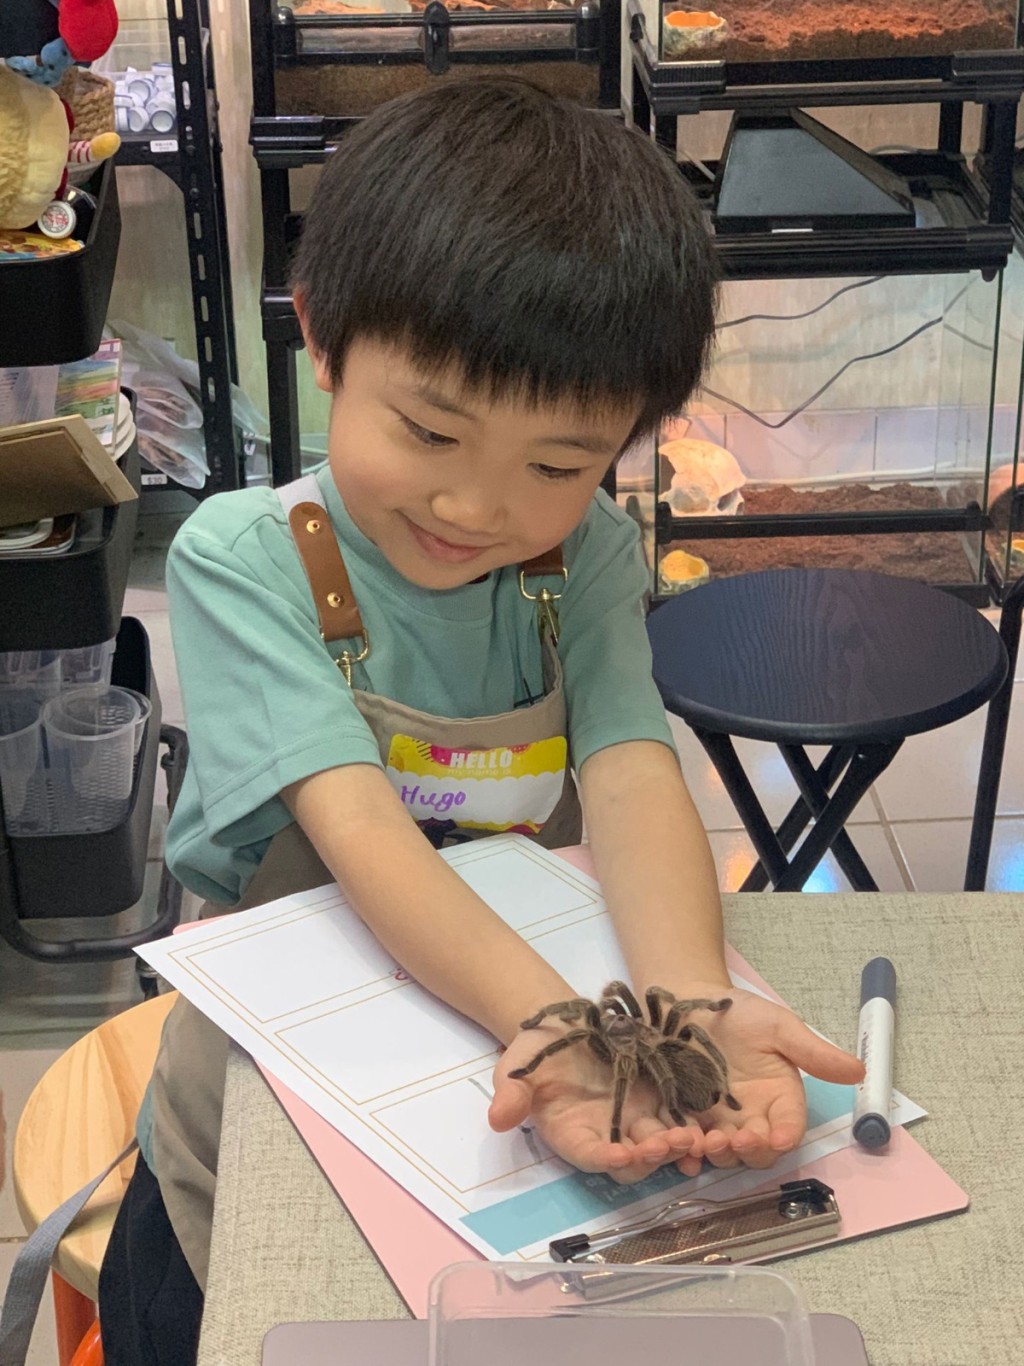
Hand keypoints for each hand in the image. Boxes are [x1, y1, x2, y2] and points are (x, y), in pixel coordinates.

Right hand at [488, 1022, 705, 1182]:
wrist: (565, 1021)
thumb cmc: (535, 1048)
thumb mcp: (517, 1066)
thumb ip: (511, 1092)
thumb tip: (497, 1119)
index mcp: (572, 1133)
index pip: (589, 1155)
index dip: (603, 1158)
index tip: (618, 1155)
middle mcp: (608, 1135)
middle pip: (632, 1160)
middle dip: (648, 1157)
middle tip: (664, 1146)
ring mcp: (636, 1119)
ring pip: (660, 1144)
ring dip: (677, 1146)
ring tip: (692, 1137)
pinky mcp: (659, 1098)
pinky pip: (680, 1118)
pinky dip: (694, 1125)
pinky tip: (709, 1126)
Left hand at [670, 982, 864, 1170]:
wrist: (687, 1003)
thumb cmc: (739, 1013)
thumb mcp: (779, 1027)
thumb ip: (813, 1052)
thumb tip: (859, 1071)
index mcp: (778, 1097)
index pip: (790, 1126)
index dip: (786, 1136)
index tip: (778, 1138)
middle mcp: (752, 1116)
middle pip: (759, 1150)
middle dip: (752, 1151)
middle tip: (739, 1139)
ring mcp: (718, 1121)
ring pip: (726, 1153)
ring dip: (721, 1154)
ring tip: (708, 1141)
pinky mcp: (688, 1120)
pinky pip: (691, 1145)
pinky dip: (687, 1152)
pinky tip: (682, 1144)